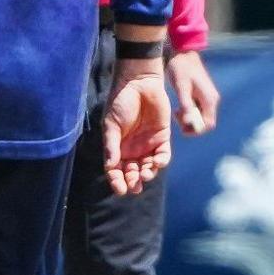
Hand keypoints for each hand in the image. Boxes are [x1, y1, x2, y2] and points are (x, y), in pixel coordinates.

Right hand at [103, 65, 173, 195]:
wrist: (139, 84)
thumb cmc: (120, 102)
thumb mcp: (111, 125)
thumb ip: (112, 145)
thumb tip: (110, 166)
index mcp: (116, 146)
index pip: (115, 169)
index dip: (117, 180)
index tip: (120, 190)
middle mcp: (132, 148)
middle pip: (132, 171)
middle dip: (133, 181)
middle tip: (134, 186)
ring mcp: (147, 144)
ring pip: (148, 167)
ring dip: (147, 173)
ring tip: (145, 174)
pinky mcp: (162, 138)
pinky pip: (163, 155)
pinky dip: (161, 161)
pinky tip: (157, 163)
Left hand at [167, 50, 219, 135]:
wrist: (183, 54)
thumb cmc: (181, 69)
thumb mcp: (181, 87)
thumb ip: (186, 105)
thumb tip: (189, 122)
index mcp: (209, 100)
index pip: (208, 124)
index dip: (196, 130)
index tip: (181, 129)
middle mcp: (212, 100)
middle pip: (205, 122)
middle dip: (192, 124)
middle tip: (177, 117)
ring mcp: (208, 97)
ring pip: (201, 116)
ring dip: (190, 118)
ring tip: (176, 112)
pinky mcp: (203, 95)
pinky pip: (199, 110)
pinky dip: (190, 112)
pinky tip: (179, 108)